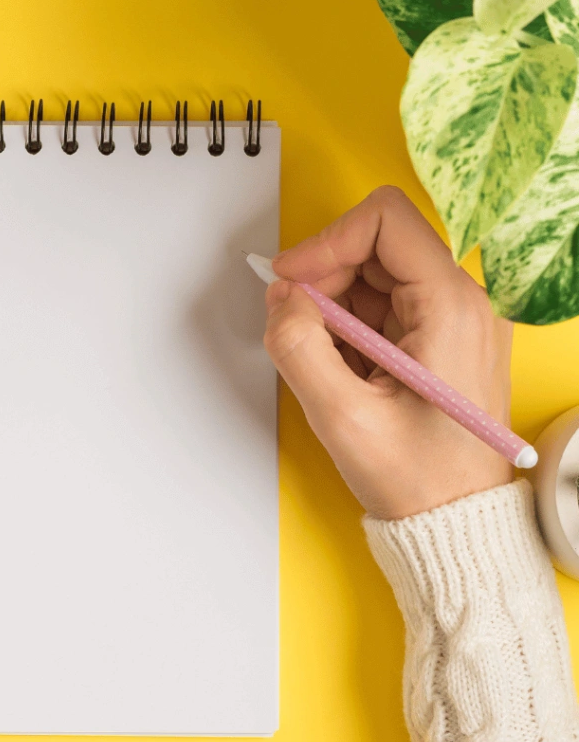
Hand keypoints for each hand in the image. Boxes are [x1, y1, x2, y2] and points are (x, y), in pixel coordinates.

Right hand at [263, 186, 513, 519]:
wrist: (454, 520)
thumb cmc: (418, 479)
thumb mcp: (342, 418)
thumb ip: (300, 348)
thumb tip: (281, 300)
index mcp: (452, 309)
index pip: (385, 222)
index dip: (326, 242)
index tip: (290, 281)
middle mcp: (460, 303)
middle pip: (376, 244)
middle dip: (323, 276)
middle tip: (293, 322)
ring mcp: (450, 320)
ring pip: (373, 275)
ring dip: (331, 305)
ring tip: (320, 358)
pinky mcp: (436, 337)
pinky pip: (379, 307)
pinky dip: (345, 325)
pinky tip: (339, 367)